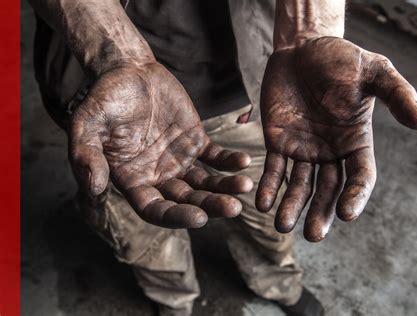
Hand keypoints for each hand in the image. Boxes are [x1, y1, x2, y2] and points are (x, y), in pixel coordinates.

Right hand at [69, 62, 252, 227]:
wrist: (128, 71)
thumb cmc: (104, 99)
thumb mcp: (86, 125)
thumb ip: (86, 156)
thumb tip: (94, 188)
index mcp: (133, 180)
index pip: (155, 209)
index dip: (176, 216)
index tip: (200, 218)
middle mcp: (158, 176)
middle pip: (187, 200)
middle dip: (210, 206)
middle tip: (233, 208)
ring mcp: (179, 160)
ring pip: (205, 182)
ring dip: (225, 187)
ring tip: (245, 187)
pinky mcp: (195, 141)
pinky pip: (215, 156)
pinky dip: (229, 161)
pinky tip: (243, 162)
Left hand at [256, 37, 416, 240]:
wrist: (303, 49)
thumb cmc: (341, 59)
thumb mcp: (374, 71)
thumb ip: (397, 94)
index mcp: (355, 141)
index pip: (360, 176)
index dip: (355, 196)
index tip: (346, 214)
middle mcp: (330, 151)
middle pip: (328, 190)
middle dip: (320, 212)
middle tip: (313, 235)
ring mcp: (303, 149)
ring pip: (299, 185)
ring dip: (291, 206)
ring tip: (282, 226)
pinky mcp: (278, 142)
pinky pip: (273, 169)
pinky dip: (269, 187)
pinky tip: (263, 204)